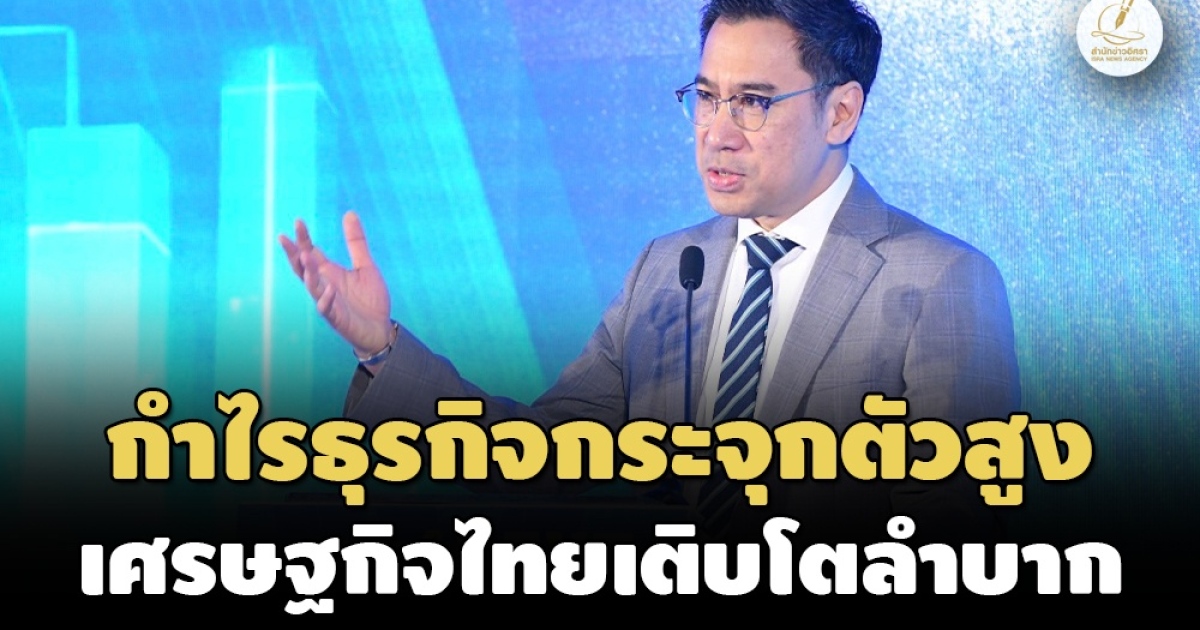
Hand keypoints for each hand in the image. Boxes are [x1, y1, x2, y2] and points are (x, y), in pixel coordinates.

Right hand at [279, 211, 393, 357]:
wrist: (380, 329)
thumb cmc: (370, 299)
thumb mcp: (366, 265)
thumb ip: (356, 242)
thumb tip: (350, 213)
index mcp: (329, 272)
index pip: (310, 252)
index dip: (303, 238)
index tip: (298, 221)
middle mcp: (324, 285)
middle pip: (303, 268)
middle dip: (294, 253)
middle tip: (284, 237)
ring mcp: (328, 302)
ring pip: (312, 286)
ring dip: (308, 272)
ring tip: (305, 256)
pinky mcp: (336, 318)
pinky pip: (326, 308)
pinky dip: (326, 298)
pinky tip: (330, 287)